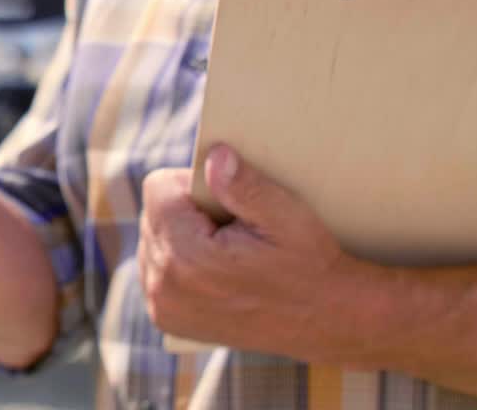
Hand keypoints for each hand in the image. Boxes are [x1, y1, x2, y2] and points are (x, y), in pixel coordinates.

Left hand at [138, 146, 385, 363]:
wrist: (324, 320)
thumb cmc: (308, 265)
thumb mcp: (288, 219)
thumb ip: (246, 186)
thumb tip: (214, 156)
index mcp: (186, 254)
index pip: (159, 187)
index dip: (192, 184)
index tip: (224, 200)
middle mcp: (163, 283)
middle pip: (154, 213)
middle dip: (185, 211)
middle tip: (229, 228)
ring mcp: (161, 305)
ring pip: (152, 240)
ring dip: (179, 237)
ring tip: (222, 250)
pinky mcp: (165, 319)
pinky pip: (155, 270)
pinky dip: (177, 264)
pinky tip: (211, 270)